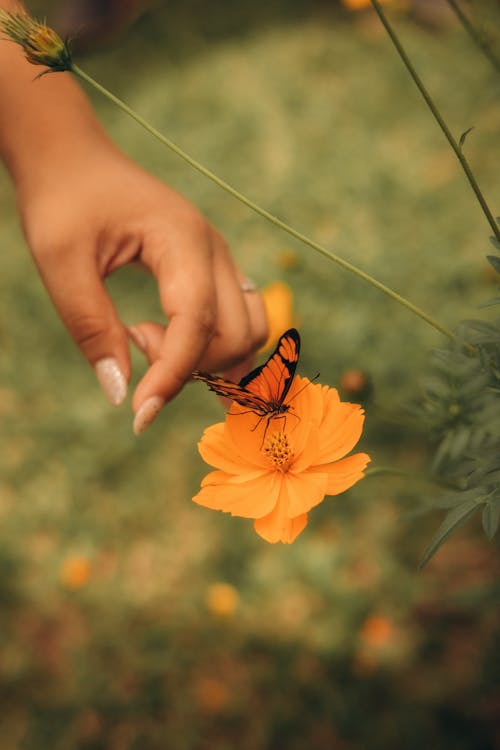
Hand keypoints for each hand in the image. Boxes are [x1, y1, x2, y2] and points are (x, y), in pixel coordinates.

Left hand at [17, 143, 267, 431]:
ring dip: (208, 357)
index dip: (172, 375)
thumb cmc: (64, 201)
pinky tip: (167, 338)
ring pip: (248, 330)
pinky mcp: (213, 269)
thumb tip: (122, 395)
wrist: (74, 159)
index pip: (197, 322)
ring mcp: (220, 258)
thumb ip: (91, 327)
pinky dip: (212, 346)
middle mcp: (214, 249)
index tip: (139, 416)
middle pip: (236, 334)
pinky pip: (236, 319)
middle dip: (190, 364)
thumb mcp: (60, 262)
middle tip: (133, 339)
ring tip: (149, 337)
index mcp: (182, 239)